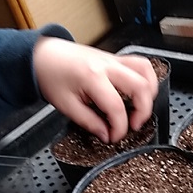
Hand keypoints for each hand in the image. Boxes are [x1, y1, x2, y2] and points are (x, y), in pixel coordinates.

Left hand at [33, 38, 157, 143]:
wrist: (44, 55)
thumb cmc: (51, 77)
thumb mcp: (66, 105)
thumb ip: (89, 122)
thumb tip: (106, 134)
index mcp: (92, 78)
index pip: (116, 107)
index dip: (119, 128)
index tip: (113, 137)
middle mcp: (107, 66)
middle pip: (140, 87)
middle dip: (142, 112)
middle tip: (133, 126)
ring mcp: (113, 59)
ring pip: (146, 72)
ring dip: (149, 93)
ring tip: (140, 109)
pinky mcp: (115, 58)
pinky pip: (140, 64)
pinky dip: (147, 78)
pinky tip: (141, 92)